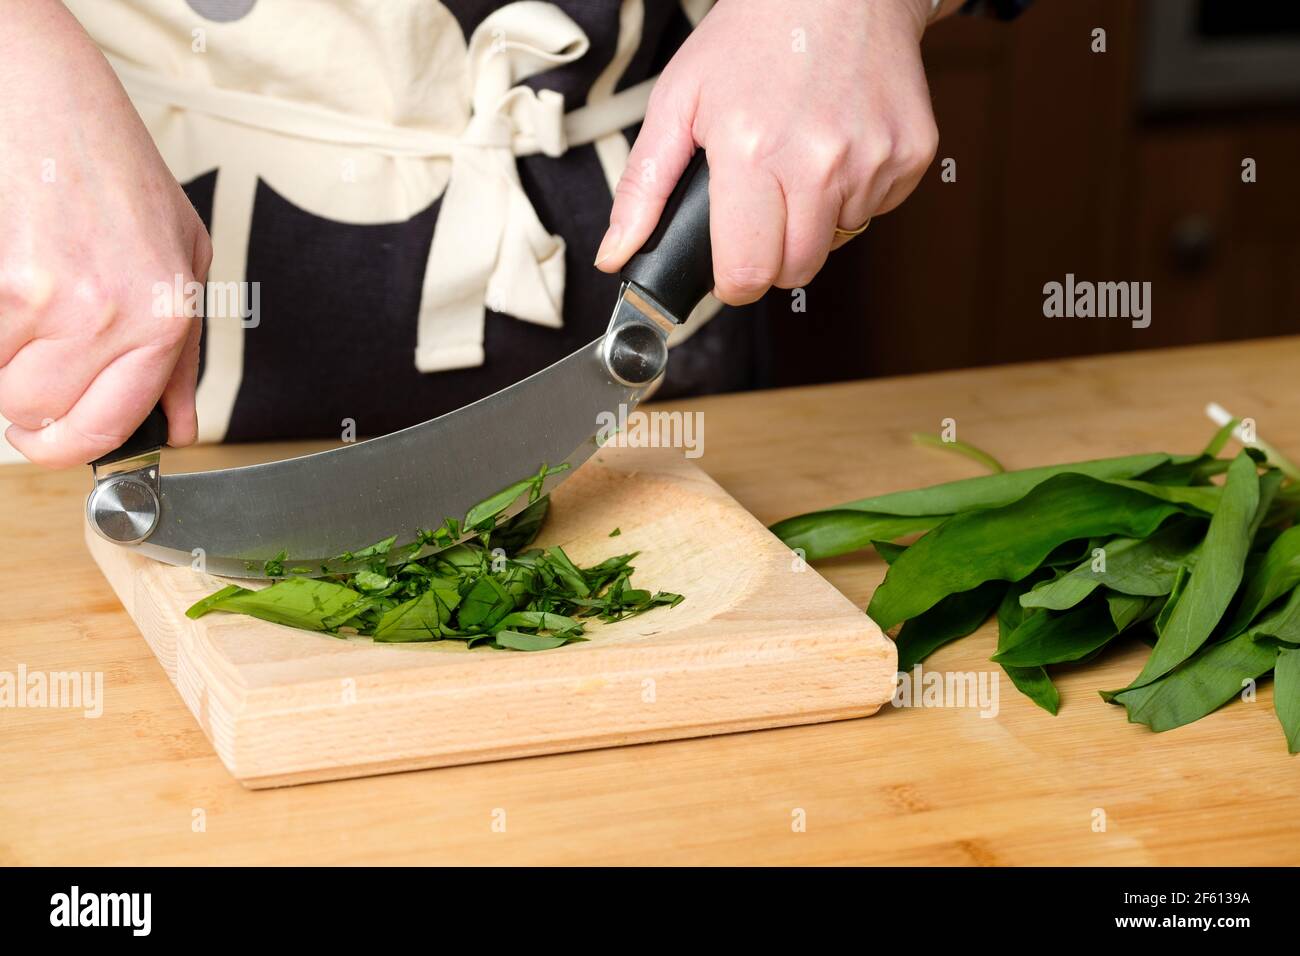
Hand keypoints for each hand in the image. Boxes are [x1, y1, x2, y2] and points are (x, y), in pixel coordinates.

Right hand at [0, 0, 208, 467]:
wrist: (55, 105)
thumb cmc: (122, 177)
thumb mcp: (185, 264)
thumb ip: (180, 356)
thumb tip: (176, 426)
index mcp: (164, 319)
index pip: (106, 429)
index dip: (70, 444)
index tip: (57, 437)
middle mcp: (112, 317)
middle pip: (39, 416)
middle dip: (30, 402)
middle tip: (36, 364)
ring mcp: (50, 299)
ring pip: (0, 386)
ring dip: (5, 361)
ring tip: (31, 308)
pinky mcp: (3, 282)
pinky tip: (12, 288)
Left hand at [595, 0, 938, 304]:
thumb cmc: (753, 38)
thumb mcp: (678, 101)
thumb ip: (643, 188)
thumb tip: (615, 255)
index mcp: (753, 152)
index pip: (748, 273)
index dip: (732, 283)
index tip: (728, 269)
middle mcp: (819, 162)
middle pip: (796, 272)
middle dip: (772, 259)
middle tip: (760, 212)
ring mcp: (872, 160)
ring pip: (838, 241)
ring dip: (814, 222)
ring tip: (799, 162)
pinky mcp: (911, 155)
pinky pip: (876, 210)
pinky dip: (853, 195)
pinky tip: (836, 148)